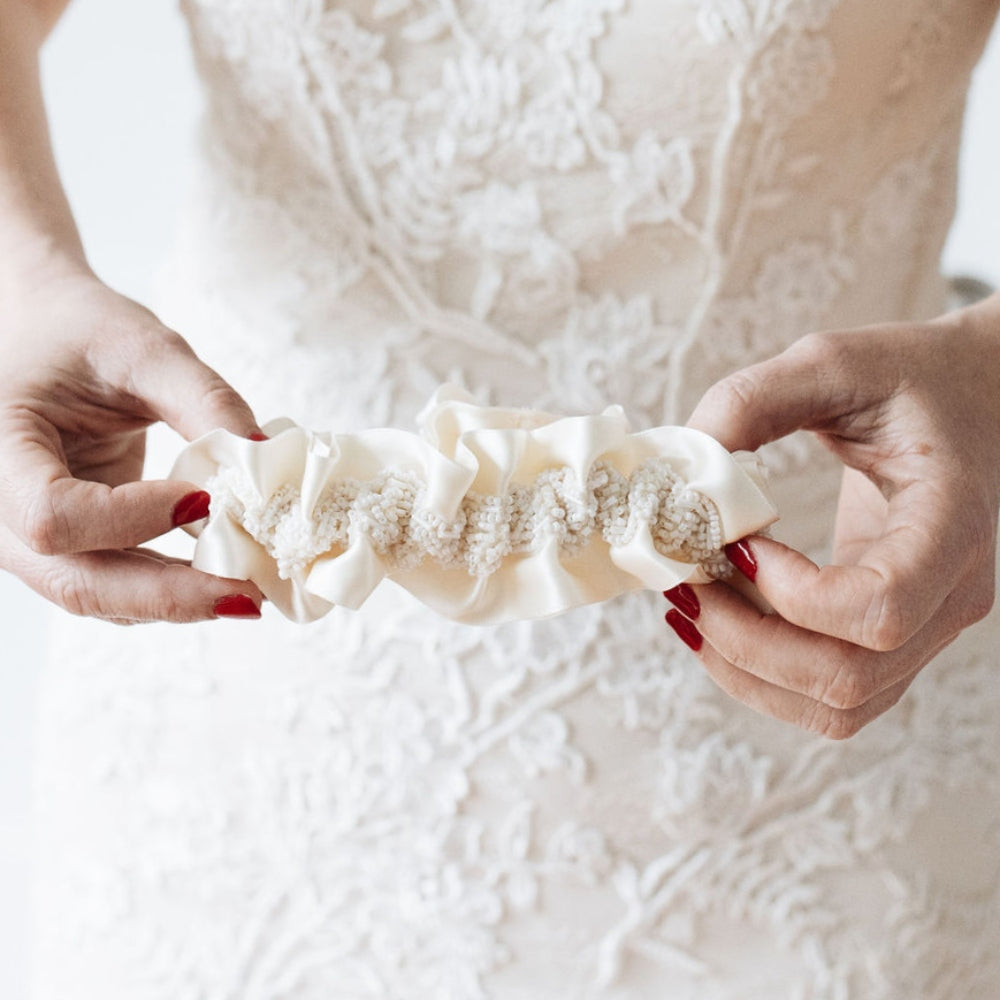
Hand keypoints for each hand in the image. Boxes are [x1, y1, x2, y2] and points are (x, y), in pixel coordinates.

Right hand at [0, 261, 264, 622]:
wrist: (45, 334)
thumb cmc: (83, 332)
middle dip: (169, 594)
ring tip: (249, 591)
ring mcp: (29, 537)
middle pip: (75, 582)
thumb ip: (203, 398)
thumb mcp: (144, 348)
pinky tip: (225, 577)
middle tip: (248, 596)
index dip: (132, 518)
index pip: (53, 515)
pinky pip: (116, 583)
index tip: (205, 498)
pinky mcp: (71, 545)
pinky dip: (171, 586)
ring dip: (176, 600)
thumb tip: (267, 457)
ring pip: (98, 595)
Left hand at [666, 303, 999, 736]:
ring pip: (835, 706)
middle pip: (847, 677)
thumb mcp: (833, 362)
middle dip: (743, 641)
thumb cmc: (909, 380)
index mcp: (951, 524)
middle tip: (684, 585)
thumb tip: (681, 464)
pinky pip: (829, 697)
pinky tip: (717, 620)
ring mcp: (927, 629)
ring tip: (690, 606)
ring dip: (743, 669)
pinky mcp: (893, 639)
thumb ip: (754, 400)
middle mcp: (951, 594)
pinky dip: (760, 674)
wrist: (971, 402)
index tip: (740, 541)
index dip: (793, 594)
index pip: (882, 607)